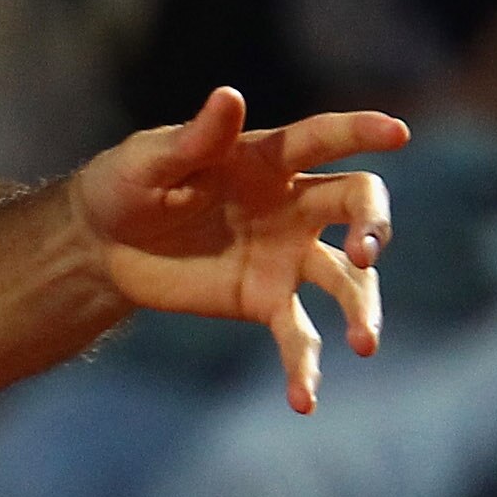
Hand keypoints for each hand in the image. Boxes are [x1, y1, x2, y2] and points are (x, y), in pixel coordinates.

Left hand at [73, 87, 406, 413]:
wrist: (101, 245)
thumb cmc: (124, 185)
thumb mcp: (148, 161)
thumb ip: (194, 139)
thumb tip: (228, 96)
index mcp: (267, 159)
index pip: (324, 139)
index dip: (360, 132)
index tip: (396, 133)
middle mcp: (293, 204)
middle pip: (356, 206)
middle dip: (374, 227)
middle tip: (368, 253)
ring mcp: (287, 255)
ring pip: (346, 280)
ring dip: (363, 308)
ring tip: (365, 343)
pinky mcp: (266, 300)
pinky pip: (298, 336)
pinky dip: (305, 367)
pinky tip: (303, 400)